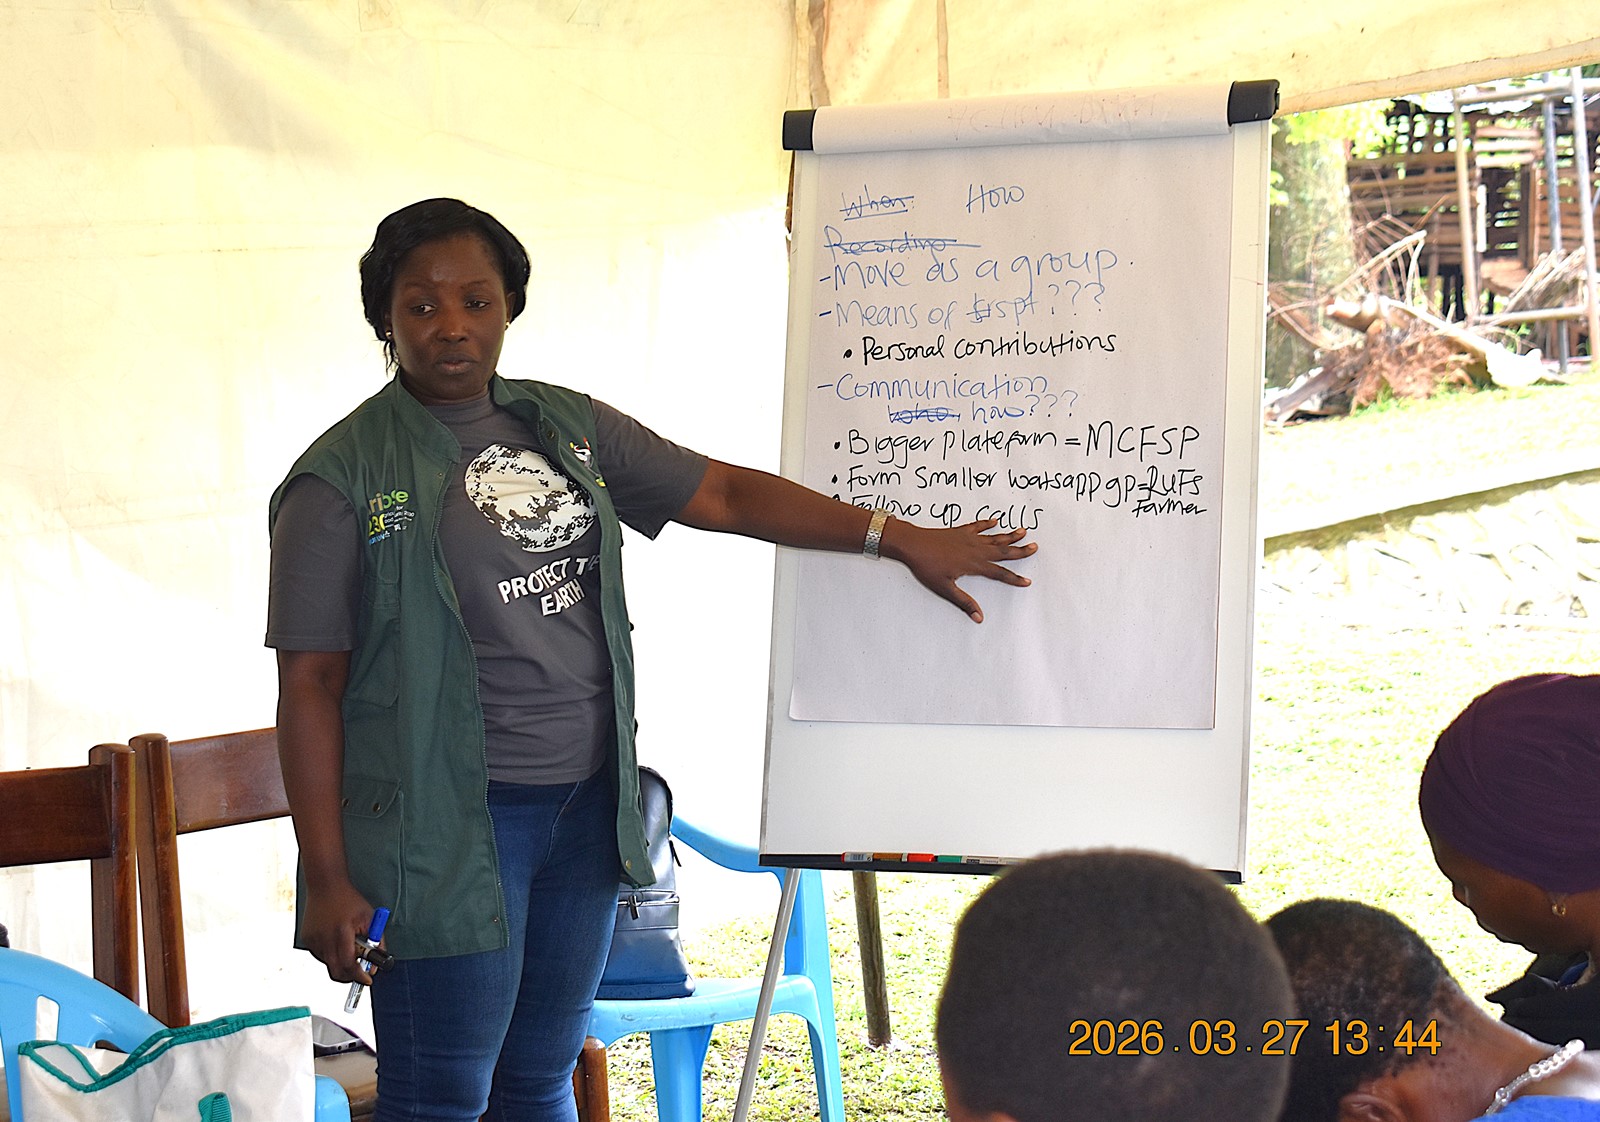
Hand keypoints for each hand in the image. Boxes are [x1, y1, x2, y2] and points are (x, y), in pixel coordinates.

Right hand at [299, 879, 380, 984]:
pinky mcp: (306, 939)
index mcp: (342, 932)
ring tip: (346, 942)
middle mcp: (325, 938)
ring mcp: (313, 940)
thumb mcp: (369, 918)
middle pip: (336, 971)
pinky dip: (330, 953)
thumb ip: (377, 942)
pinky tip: (334, 936)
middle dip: (350, 977)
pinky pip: (320, 955)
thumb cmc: (350, 900)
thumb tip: (377, 965)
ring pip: (328, 963)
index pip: (350, 964)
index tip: (368, 979)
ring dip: (340, 961)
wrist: (325, 885)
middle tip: (359, 974)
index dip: (359, 976)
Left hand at [880, 517, 1035, 621]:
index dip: (1014, 579)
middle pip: (1003, 551)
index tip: (1027, 581)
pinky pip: (978, 526)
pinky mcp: (960, 531)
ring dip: (1009, 535)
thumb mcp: (944, 588)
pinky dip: (987, 524)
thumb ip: (964, 602)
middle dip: (1020, 551)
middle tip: (1035, 547)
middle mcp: (975, 550)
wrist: (912, 544)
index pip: (999, 574)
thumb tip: (979, 617)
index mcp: (973, 565)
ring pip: (994, 537)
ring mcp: (968, 538)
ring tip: (1023, 531)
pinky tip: (995, 521)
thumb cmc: (926, 566)